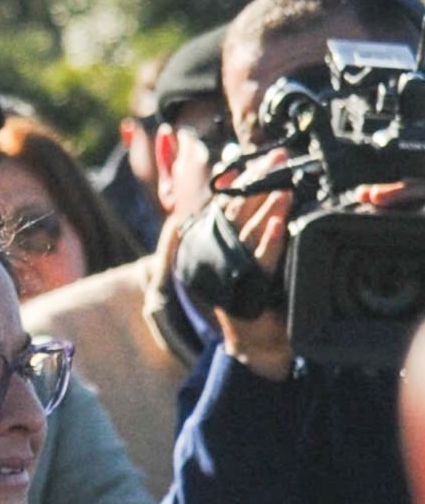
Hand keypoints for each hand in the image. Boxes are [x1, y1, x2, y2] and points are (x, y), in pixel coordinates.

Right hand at [208, 157, 294, 380]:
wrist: (254, 344)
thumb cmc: (255, 299)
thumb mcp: (248, 260)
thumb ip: (246, 232)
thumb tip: (254, 199)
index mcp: (216, 242)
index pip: (227, 202)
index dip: (242, 180)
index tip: (260, 159)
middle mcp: (218, 252)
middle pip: (236, 209)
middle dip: (257, 182)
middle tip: (277, 158)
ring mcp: (230, 270)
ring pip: (247, 230)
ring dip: (268, 207)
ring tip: (286, 188)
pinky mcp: (246, 288)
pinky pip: (259, 260)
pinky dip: (270, 241)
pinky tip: (282, 225)